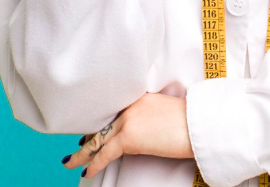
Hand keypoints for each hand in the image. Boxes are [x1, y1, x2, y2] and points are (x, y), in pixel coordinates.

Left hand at [61, 93, 194, 178]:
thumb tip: (144, 131)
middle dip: (88, 137)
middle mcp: (130, 105)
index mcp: (139, 97)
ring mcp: (128, 120)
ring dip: (83, 152)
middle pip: (103, 124)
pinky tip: (87, 171)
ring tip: (70, 161)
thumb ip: (150, 116)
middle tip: (78, 146)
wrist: (199, 124)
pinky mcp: (128, 137)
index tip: (92, 130)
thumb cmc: (191, 121)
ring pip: (98, 139)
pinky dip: (94, 164)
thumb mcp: (167, 112)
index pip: (114, 111)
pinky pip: (104, 154)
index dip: (101, 122)